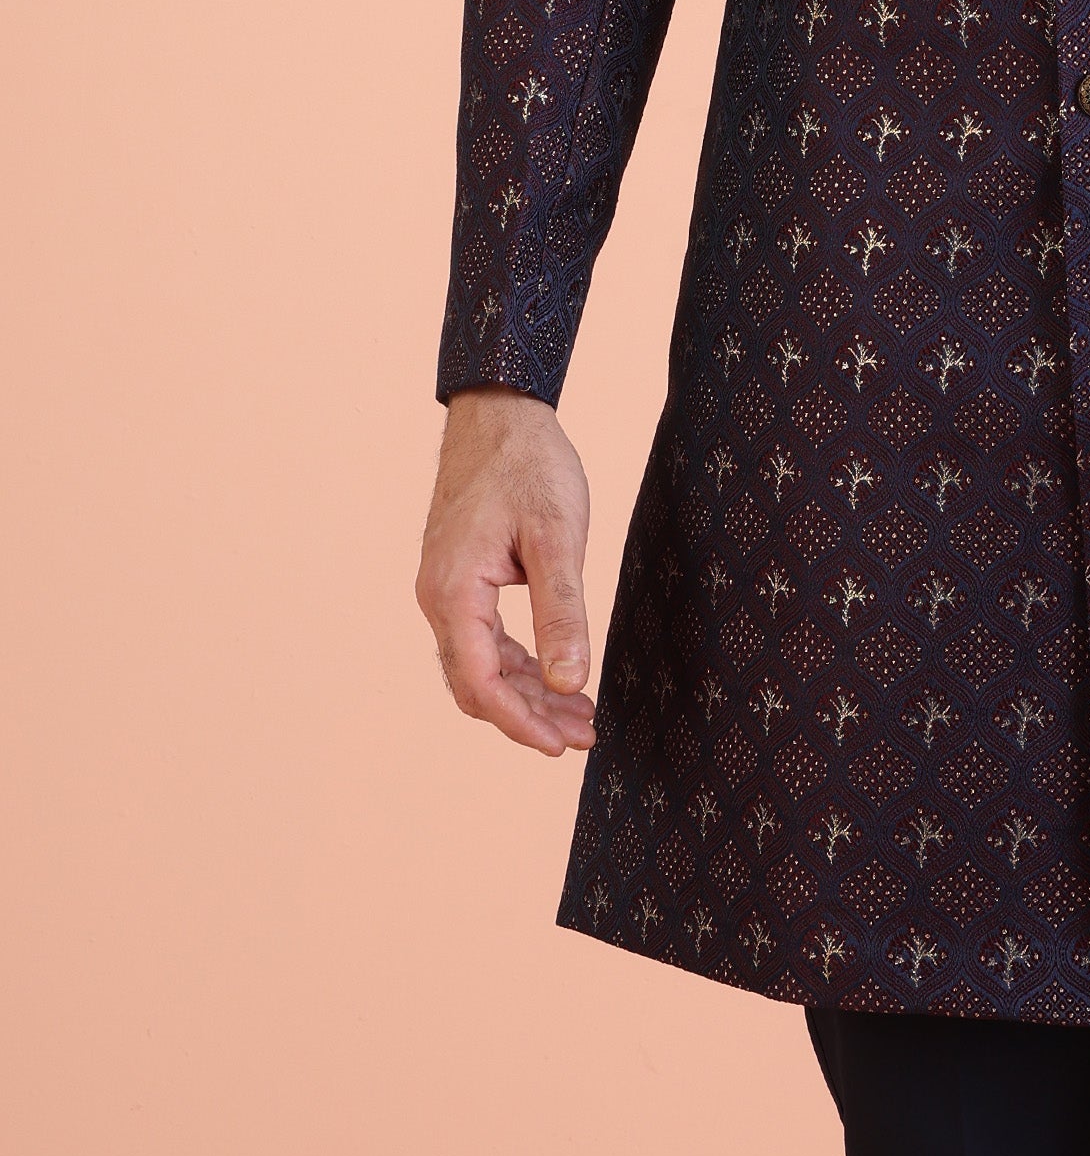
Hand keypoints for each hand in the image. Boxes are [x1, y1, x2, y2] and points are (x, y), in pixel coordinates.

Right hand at [415, 389, 596, 756]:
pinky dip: (519, 662)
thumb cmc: (529, 465)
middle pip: (477, 684)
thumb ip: (562, 612)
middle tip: (584, 736)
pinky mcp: (461, 579)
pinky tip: (556, 673)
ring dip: (528, 692)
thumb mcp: (557, 536)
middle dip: (529, 716)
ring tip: (580, 715)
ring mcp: (446, 589)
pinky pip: (483, 638)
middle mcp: (439, 598)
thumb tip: (571, 682)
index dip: (521, 722)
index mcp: (454, 593)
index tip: (563, 744)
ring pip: (481, 665)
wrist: (499, 411)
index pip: (481, 683)